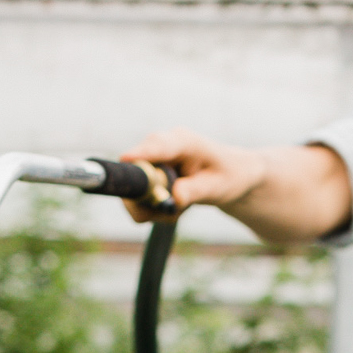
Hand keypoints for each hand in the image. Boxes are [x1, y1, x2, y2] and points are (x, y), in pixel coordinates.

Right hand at [119, 129, 267, 222]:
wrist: (227, 175)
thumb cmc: (226, 175)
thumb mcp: (217, 186)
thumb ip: (196, 191)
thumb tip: (175, 198)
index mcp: (182, 141)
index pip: (158, 145)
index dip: (140, 153)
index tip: (125, 160)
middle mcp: (160, 146)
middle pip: (134, 170)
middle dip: (148, 198)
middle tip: (175, 211)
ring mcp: (149, 160)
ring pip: (132, 192)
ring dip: (153, 209)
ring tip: (183, 207)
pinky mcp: (143, 174)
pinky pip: (136, 201)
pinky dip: (153, 210)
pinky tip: (175, 205)